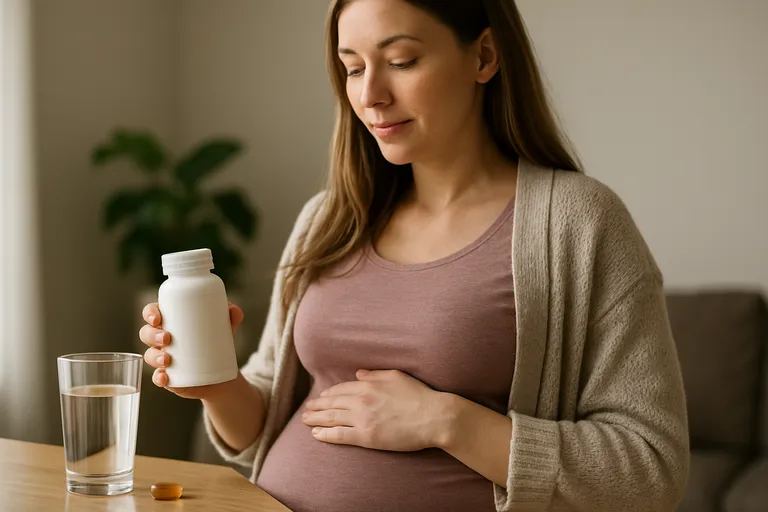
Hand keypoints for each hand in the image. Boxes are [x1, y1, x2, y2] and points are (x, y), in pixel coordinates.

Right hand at [138, 301, 243, 399]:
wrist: (222, 372)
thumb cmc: (217, 341)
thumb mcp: (225, 326)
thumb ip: (232, 315)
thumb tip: (235, 312)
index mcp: (170, 322)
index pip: (152, 313)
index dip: (150, 313)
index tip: (158, 317)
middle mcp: (161, 340)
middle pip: (146, 333)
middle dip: (152, 335)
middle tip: (167, 338)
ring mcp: (162, 359)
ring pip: (149, 355)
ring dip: (154, 356)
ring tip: (167, 359)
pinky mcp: (168, 377)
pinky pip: (157, 378)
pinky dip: (158, 377)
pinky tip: (164, 377)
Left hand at [302, 369, 452, 451]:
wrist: (432, 417)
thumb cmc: (418, 395)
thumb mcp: (396, 376)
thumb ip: (375, 374)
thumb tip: (358, 374)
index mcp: (368, 385)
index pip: (341, 389)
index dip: (329, 393)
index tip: (322, 397)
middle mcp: (361, 400)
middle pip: (332, 403)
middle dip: (317, 406)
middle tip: (307, 409)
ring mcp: (362, 419)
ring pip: (332, 418)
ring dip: (316, 419)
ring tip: (305, 421)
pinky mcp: (367, 437)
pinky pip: (340, 435)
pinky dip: (326, 434)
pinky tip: (316, 434)